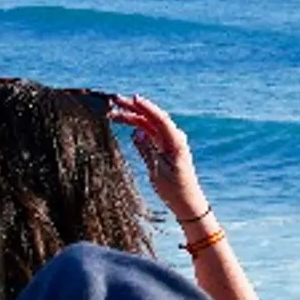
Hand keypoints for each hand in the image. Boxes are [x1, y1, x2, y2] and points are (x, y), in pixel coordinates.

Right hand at [110, 94, 211, 225]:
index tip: (133, 98)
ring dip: (133, 117)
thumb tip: (136, 132)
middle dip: (134, 108)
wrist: (186, 202)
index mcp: (175, 141)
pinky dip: (137, 127)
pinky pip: (149, 132)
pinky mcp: (163, 147)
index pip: (160, 119)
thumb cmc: (174, 189)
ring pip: (148, 124)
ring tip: (114, 113)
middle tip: (116, 101)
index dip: (146, 107)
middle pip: (152, 118)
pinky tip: (125, 124)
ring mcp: (168, 141)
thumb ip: (147, 150)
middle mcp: (173, 138)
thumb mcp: (157, 171)